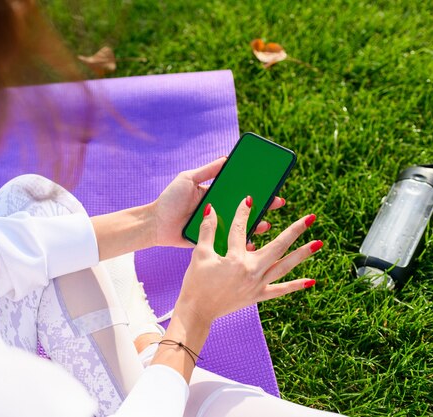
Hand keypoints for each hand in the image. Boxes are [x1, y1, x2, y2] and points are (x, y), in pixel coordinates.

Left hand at [151, 157, 285, 247]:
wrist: (155, 223)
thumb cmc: (170, 200)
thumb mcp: (188, 179)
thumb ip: (207, 170)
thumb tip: (227, 158)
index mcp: (215, 194)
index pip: (239, 189)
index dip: (255, 187)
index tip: (271, 182)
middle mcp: (219, 210)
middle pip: (245, 208)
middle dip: (263, 205)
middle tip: (277, 201)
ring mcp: (217, 227)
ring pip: (241, 227)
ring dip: (257, 224)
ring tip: (266, 223)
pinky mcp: (212, 242)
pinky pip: (230, 243)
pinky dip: (242, 244)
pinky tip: (252, 242)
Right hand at [174, 197, 321, 326]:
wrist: (197, 311)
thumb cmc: (196, 282)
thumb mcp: (200, 254)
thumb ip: (207, 231)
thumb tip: (211, 209)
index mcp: (235, 259)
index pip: (241, 230)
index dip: (243, 213)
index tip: (249, 200)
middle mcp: (251, 271)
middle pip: (278, 246)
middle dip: (295, 230)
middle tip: (310, 218)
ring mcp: (257, 285)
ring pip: (284, 266)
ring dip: (302, 254)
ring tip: (319, 243)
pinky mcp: (258, 296)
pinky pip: (280, 290)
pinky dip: (295, 286)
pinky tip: (311, 281)